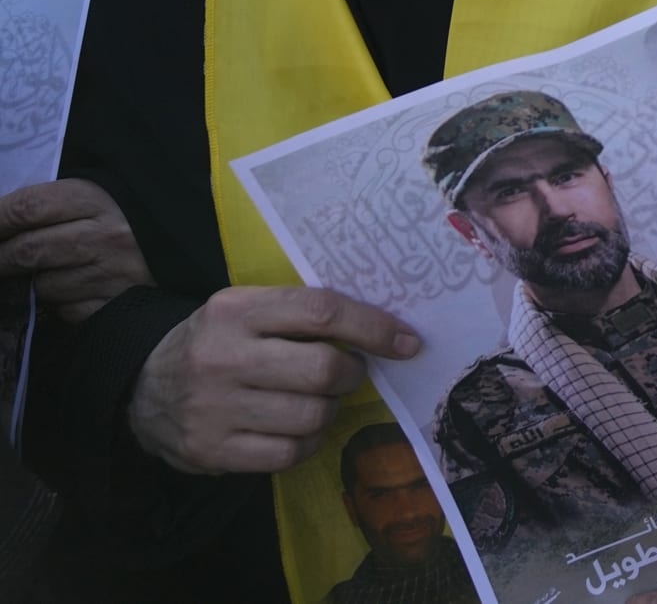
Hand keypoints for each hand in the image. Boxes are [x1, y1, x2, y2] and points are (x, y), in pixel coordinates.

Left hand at [0, 179, 153, 322]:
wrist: (195, 244)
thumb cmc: (134, 218)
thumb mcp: (101, 195)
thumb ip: (55, 206)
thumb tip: (1, 223)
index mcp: (97, 198)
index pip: (27, 208)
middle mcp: (104, 236)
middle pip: (26, 250)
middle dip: (1, 258)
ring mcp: (110, 275)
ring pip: (41, 286)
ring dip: (34, 283)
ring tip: (49, 271)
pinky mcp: (115, 306)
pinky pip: (65, 310)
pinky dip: (61, 303)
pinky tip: (75, 289)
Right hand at [128, 286, 419, 474]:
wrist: (142, 387)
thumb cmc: (218, 342)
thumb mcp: (247, 310)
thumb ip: (300, 313)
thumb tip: (383, 328)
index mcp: (236, 309)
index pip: (322, 310)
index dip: (374, 327)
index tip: (408, 342)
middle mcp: (222, 356)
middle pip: (323, 369)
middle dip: (352, 374)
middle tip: (349, 373)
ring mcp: (213, 407)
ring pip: (311, 415)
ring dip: (330, 410)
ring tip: (317, 401)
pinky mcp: (209, 450)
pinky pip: (288, 453)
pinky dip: (307, 442)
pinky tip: (297, 428)